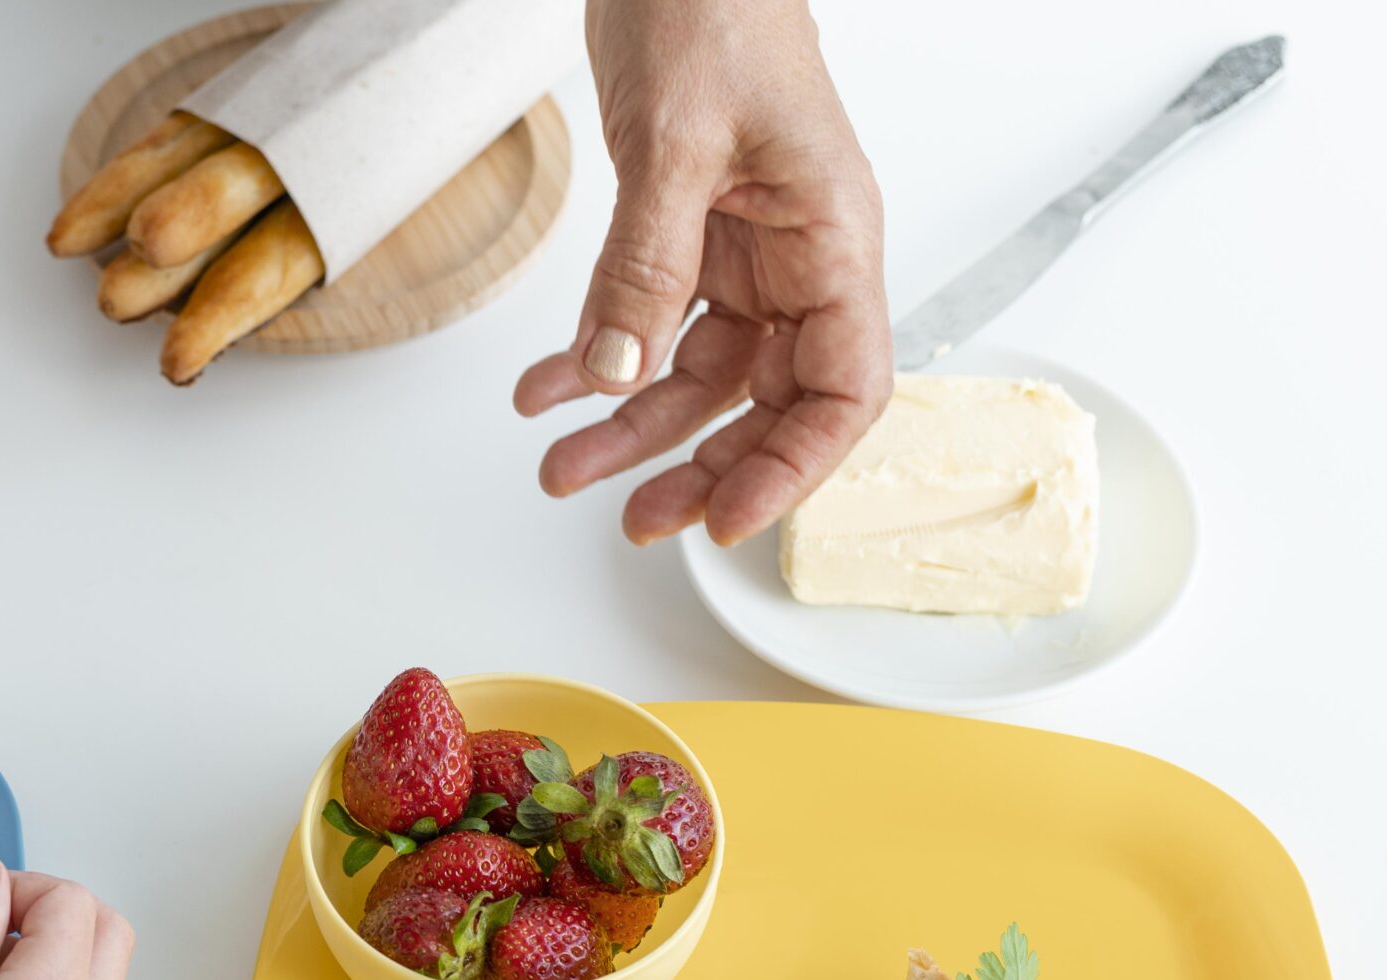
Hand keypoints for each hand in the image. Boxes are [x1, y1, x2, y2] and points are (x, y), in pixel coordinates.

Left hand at [516, 0, 890, 544]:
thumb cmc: (709, 8)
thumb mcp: (673, 139)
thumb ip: (646, 261)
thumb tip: (618, 371)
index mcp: (832, 238)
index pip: (844, 390)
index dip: (793, 468)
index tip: (724, 520)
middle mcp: (799, 258)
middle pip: (768, 401)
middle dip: (698, 465)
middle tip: (631, 518)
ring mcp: (744, 252)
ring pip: (696, 376)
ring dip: (628, 427)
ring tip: (558, 467)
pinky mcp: (689, 238)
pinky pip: (647, 325)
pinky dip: (593, 362)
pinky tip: (542, 391)